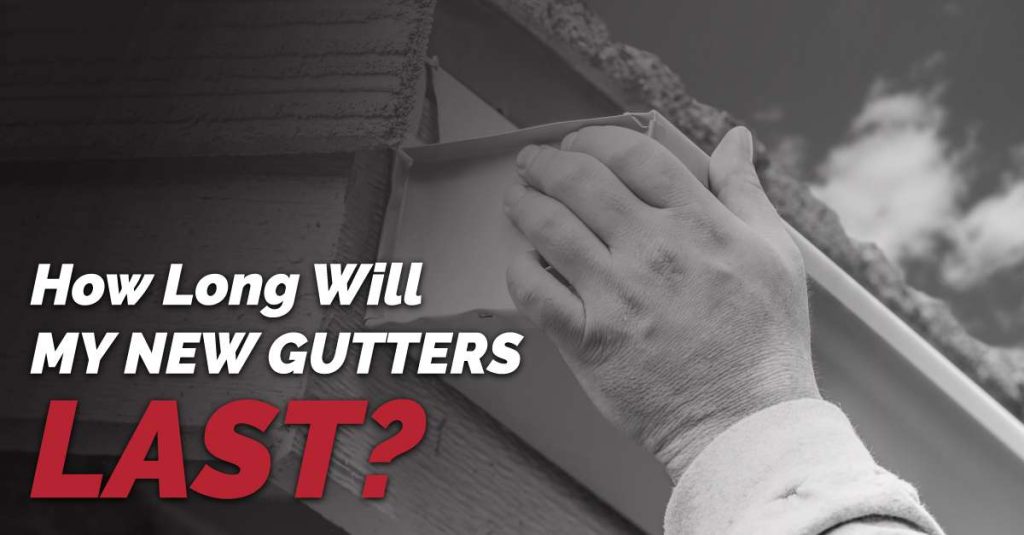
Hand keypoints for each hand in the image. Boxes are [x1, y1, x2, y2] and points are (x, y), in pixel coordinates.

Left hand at [503, 126, 819, 481]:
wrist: (746, 422)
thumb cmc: (766, 341)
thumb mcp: (776, 253)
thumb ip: (744, 190)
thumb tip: (735, 138)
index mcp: (698, 223)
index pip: (632, 155)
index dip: (595, 139)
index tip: (580, 143)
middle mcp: (651, 251)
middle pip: (580, 181)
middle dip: (546, 163)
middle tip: (533, 163)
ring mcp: (615, 296)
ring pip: (548, 228)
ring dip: (523, 204)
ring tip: (516, 198)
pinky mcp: (587, 339)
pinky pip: (533, 290)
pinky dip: (518, 266)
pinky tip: (521, 257)